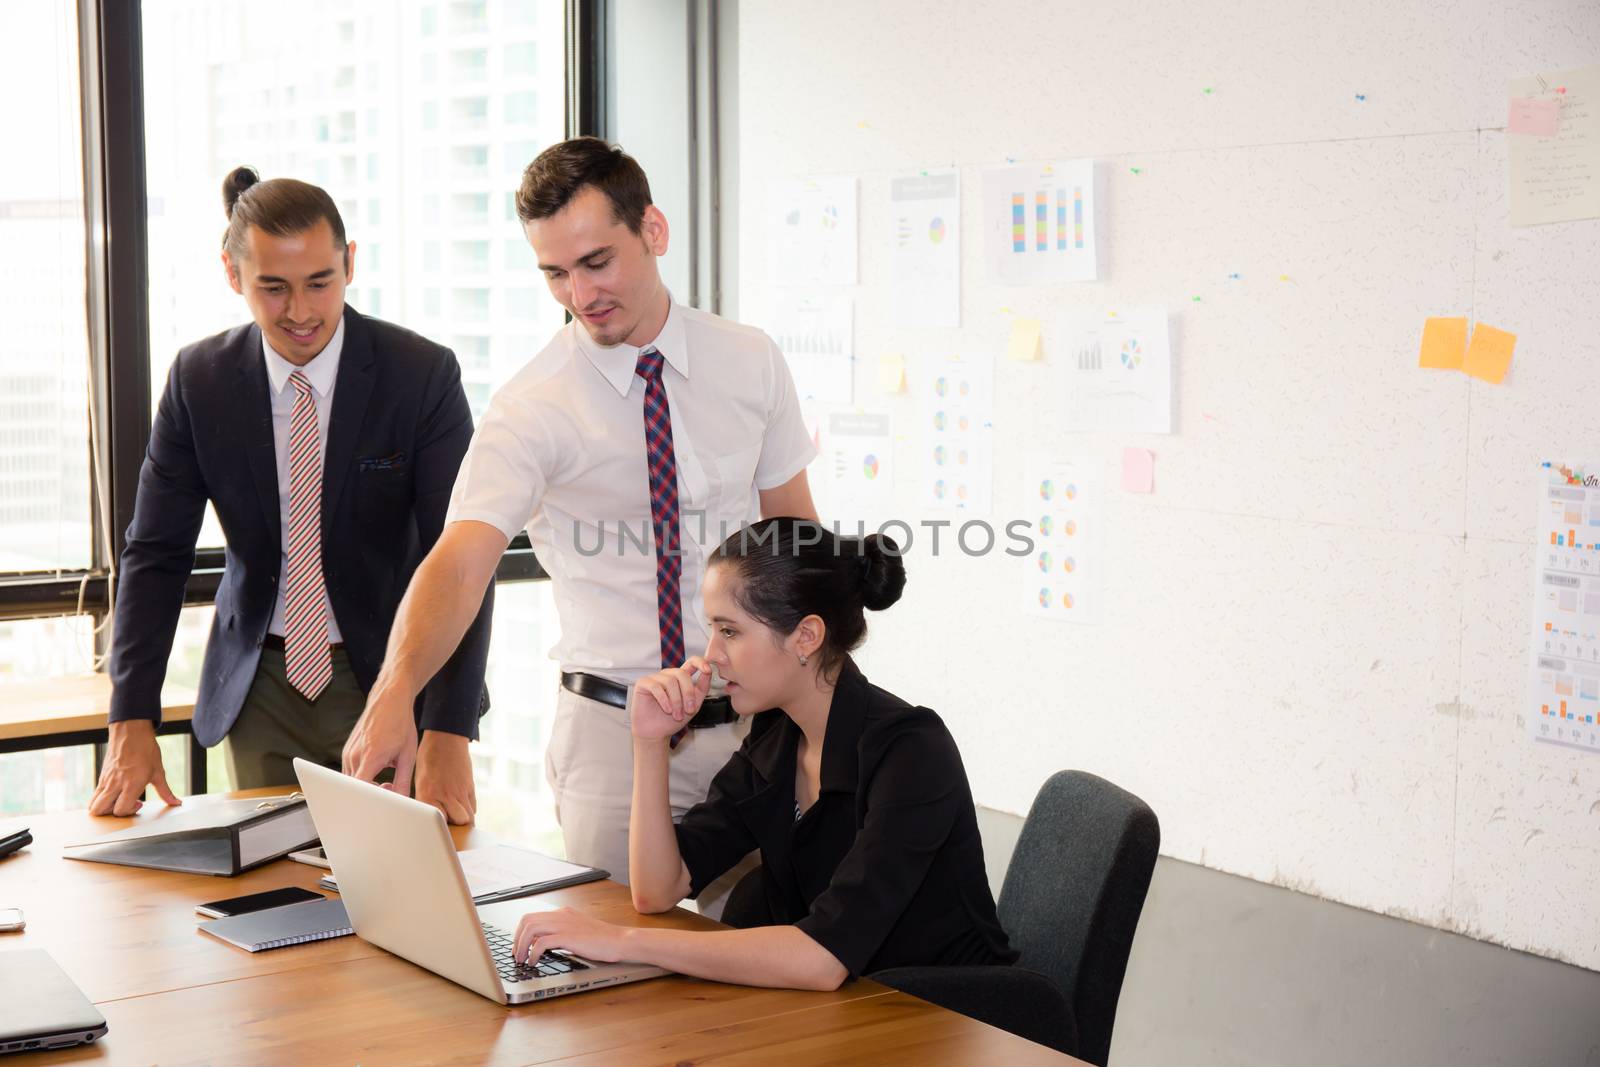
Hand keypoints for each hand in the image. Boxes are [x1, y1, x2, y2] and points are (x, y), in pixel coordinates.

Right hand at [89, 719, 180, 815]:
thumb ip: (165, 791)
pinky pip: (95, 794)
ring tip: (119, 799)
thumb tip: (176, 803)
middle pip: (100, 810)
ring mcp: (105, 780)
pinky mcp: (101, 776)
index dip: (129, 811)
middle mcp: (115, 783)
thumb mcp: (159, 771)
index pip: (120, 810)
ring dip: (105, 807)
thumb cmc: (146, 749)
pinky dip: (102, 799)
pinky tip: (116, 792)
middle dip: (112, 814)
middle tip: (125, 804)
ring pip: (93, 804)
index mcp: (131, 783)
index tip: (139, 803)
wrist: (131, 731)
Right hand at [341, 685, 419, 795]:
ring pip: (352, 782)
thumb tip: (402, 800)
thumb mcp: (408, 755)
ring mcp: (348, 753)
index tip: (383, 801)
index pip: (360, 788)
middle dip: (371, 795)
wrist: (390, 700)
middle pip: (354, 788)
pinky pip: (351, 772)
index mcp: (370, 756)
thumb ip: (403, 781)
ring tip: (387, 781)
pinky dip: (364, 777)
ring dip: (367, 786)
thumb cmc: (400, 724)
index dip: (370, 800)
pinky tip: (380, 769)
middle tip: (390, 789)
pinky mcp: (347, 751)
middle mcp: (354, 755)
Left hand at [415, 730, 476, 824]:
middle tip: (447, 823)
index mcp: (428, 795)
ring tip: (454, 815)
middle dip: (454, 826)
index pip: (437, 824)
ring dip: (462, 819)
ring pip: (469, 817)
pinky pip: (473, 806)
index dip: (438, 830)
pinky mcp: (470, 787)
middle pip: (459, 822)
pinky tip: (460, 804)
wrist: (445, 738)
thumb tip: (430, 819)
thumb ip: (427, 801)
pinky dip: (467, 809)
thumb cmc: (429, 759)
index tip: (436, 834)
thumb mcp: (421, 781)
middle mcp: (446, 795)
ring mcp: (461, 791)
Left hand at [514, 906, 631, 965]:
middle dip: (517, 939)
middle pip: (527, 920)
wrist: (620, 940)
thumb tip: (541, 944)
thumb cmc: (602, 940)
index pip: (532, 917)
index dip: (520, 933)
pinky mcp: (569, 936)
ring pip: (531, 929)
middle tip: (517, 955)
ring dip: (522, 946)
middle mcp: (561, 915)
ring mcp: (565, 925)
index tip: (518, 947)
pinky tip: (534, 962)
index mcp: (563, 913)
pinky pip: (542, 942)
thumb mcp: (578, 931)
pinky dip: (533, 953)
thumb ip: (560, 933)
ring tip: (522, 960)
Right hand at [629, 656, 712, 741]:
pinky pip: (656, 686)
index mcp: (681, 678)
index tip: (707, 670)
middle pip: (682, 674)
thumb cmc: (673, 720)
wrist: (655, 733)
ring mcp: (655, 678)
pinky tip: (667, 710)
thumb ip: (702, 688)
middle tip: (689, 710)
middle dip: (688, 693)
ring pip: (670, 681)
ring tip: (676, 715)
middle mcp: (668, 675)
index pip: (691, 662)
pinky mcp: (643, 683)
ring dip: (676, 701)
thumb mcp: (693, 705)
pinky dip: (664, 700)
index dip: (700, 662)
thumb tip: (709, 671)